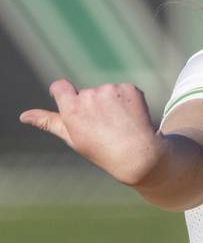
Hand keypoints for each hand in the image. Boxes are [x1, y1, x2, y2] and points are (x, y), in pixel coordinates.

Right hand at [20, 80, 162, 186]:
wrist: (138, 156)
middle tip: (105, 128)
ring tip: (119, 125)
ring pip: (106, 92)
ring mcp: (110, 90)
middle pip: (87, 94)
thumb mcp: (73, 138)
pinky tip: (131, 118)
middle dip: (94, 107)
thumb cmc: (102, 150)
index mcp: (72, 108)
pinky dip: (127, 101)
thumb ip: (49, 122)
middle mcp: (89, 96)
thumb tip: (23, 116)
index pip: (60, 87)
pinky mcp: (129, 88)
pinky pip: (123, 91)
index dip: (64, 94)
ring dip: (112, 104)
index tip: (74, 105)